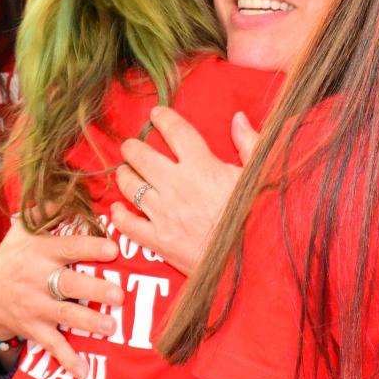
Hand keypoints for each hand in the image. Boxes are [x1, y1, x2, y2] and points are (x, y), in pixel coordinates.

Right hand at [0, 220, 121, 378]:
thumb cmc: (15, 257)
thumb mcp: (24, 230)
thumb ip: (47, 210)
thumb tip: (70, 187)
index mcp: (40, 252)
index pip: (67, 247)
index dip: (88, 248)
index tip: (112, 249)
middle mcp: (37, 279)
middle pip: (69, 284)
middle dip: (93, 290)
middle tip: (118, 295)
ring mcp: (35, 306)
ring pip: (63, 315)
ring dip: (87, 322)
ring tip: (110, 328)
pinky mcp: (33, 329)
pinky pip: (51, 345)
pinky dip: (67, 359)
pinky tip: (83, 372)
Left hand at [109, 106, 257, 275]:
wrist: (253, 264)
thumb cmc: (259, 219)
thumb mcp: (260, 177)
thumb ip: (249, 144)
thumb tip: (238, 118)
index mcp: (202, 167)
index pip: (175, 131)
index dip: (163, 118)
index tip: (156, 114)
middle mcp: (177, 185)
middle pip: (141, 156)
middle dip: (133, 147)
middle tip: (131, 146)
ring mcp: (164, 213)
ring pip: (130, 185)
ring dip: (124, 175)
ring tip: (125, 171)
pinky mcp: (158, 240)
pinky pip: (127, 223)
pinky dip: (118, 214)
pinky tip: (118, 208)